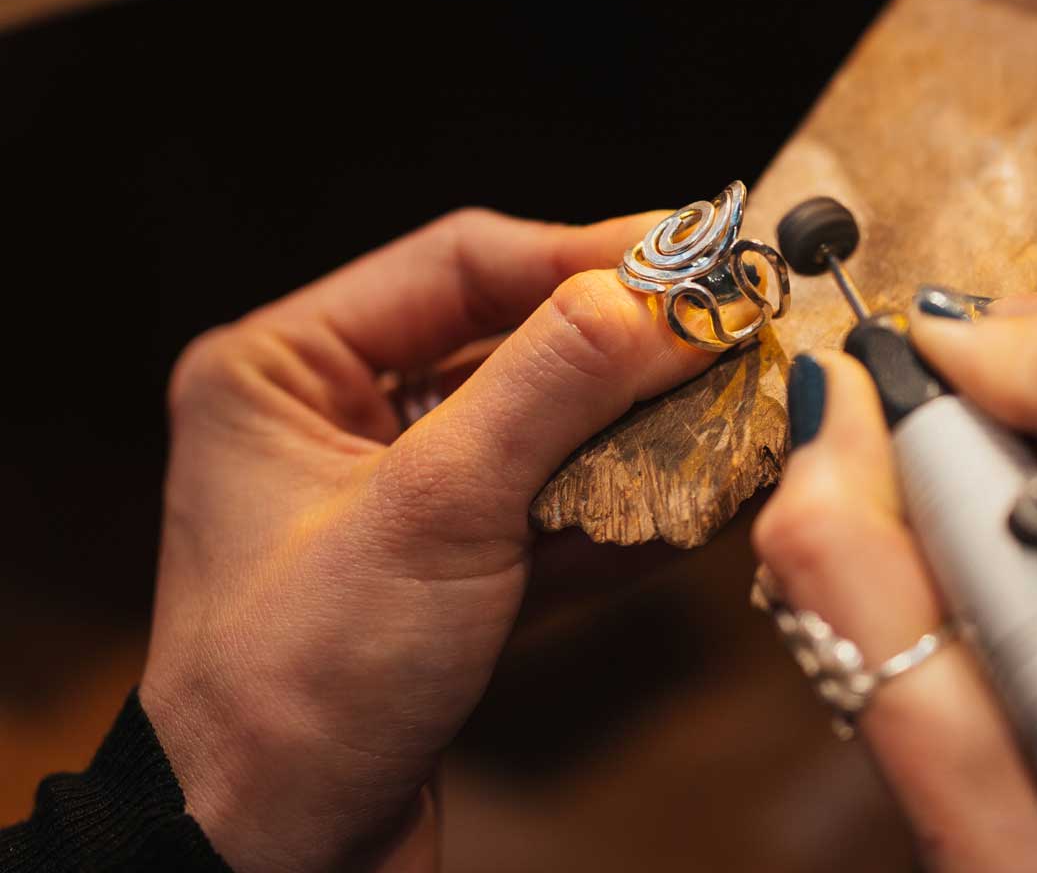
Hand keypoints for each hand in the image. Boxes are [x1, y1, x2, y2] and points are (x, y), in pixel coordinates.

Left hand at [139, 208, 709, 871]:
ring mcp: (397, 499)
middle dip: (625, 353)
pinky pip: (549, 512)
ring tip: (735, 419)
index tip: (699, 258)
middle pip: (512, 342)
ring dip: (637, 433)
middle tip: (732, 338)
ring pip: (544, 431)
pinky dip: (619, 511)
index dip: (587, 252)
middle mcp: (336, 418)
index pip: (462, 264)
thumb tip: (666, 295)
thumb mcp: (433, 510)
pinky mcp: (449, 572)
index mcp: (286, 368)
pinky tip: (695, 505)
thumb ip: (553, 384)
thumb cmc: (296, 686)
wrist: (274, 863)